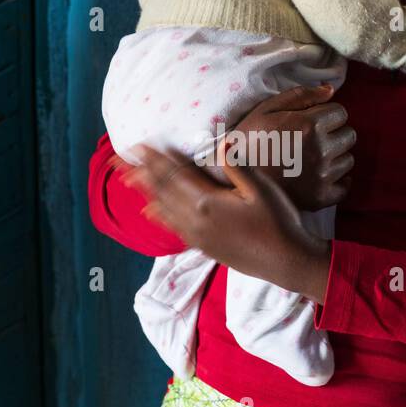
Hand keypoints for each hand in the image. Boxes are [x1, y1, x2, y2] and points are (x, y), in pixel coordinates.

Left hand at [124, 142, 331, 301]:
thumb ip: (234, 166)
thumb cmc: (278, 223)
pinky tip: (151, 211)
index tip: (138, 145)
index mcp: (206, 202)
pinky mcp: (204, 246)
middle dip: (141, 173)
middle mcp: (194, 220)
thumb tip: (219, 144)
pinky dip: (159, 214)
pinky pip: (173, 226)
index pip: (174, 174)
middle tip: (119, 160)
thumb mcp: (260, 188)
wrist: (286, 262)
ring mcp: (197, 235)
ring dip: (146, 191)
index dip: (155, 158)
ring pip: (163, 208)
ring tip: (128, 179)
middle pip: (162, 190)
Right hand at [224, 83, 355, 209]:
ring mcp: (323, 176)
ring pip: (348, 160)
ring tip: (312, 158)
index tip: (312, 121)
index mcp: (310, 125)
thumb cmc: (248, 141)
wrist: (232, 180)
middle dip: (334, 134)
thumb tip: (330, 89)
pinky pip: (345, 187)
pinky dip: (338, 182)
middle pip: (348, 135)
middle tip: (312, 140)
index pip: (341, 113)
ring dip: (335, 156)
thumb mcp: (266, 109)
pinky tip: (322, 176)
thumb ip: (300, 95)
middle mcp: (321, 150)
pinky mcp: (321, 198)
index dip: (326, 115)